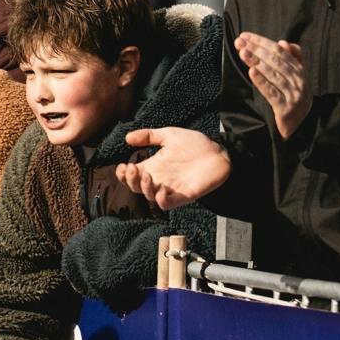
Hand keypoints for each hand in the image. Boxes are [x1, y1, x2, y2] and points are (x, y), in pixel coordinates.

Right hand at [116, 126, 230, 210]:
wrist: (218, 152)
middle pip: (136, 187)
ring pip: (150, 197)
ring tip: (147, 175)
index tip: (122, 165)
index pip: (131, 176)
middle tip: (132, 168)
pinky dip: (162, 200)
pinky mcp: (183, 195)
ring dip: (145, 188)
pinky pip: (168, 204)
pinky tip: (162, 189)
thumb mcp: (169, 135)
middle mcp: (158, 179)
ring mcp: (170, 189)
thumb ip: (149, 136)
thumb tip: (127, 138)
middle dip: (130, 180)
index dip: (122, 175)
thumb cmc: (194, 144)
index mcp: (153, 166)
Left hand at [235, 32, 310, 138]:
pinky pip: (272, 92)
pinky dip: (262, 81)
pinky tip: (251, 72)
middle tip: (239, 42)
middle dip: (256, 49)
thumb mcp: (297, 78)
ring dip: (256, 61)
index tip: (245, 36)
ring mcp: (293, 94)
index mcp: (299, 70)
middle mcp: (298, 80)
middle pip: (275, 61)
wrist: (305, 125)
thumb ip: (293, 59)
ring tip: (243, 53)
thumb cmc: (296, 98)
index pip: (279, 51)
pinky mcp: (285, 108)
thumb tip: (283, 42)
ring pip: (273, 74)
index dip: (262, 42)